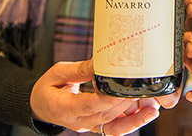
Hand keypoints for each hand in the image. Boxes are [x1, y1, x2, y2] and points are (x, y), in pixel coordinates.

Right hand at [30, 59, 159, 134]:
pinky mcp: (95, 126)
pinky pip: (114, 129)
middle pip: (105, 116)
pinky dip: (131, 123)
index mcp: (64, 107)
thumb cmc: (48, 87)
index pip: (89, 105)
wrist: (40, 106)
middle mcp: (77, 121)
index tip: (123, 88)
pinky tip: (145, 113)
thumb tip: (99, 62)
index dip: (108, 98)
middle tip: (143, 91)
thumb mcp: (58, 72)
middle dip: (126, 104)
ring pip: (113, 127)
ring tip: (151, 107)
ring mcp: (87, 126)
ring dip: (134, 118)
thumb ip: (79, 70)